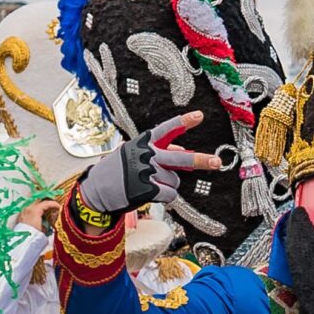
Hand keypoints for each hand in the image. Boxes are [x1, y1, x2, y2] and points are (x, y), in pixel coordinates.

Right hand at [77, 112, 219, 215]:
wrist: (96, 190)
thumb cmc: (118, 171)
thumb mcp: (134, 154)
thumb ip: (158, 151)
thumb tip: (180, 150)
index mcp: (143, 143)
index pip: (167, 130)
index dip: (183, 122)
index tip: (199, 116)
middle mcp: (146, 156)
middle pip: (180, 159)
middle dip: (201, 160)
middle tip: (217, 162)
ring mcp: (146, 173)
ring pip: (174, 182)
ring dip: (167, 186)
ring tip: (148, 184)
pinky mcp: (146, 190)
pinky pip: (169, 195)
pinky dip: (164, 198)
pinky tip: (149, 194)